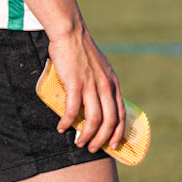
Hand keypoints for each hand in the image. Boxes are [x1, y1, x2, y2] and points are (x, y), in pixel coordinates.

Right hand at [47, 21, 125, 154]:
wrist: (71, 33)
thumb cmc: (83, 51)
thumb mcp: (101, 69)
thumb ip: (102, 85)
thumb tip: (99, 103)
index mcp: (113, 84)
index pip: (120, 114)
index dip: (118, 133)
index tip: (114, 146)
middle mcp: (105, 86)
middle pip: (109, 122)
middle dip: (102, 140)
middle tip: (93, 148)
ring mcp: (91, 86)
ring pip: (94, 120)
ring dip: (86, 135)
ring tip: (78, 142)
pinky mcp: (75, 84)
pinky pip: (73, 110)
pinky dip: (67, 122)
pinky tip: (61, 127)